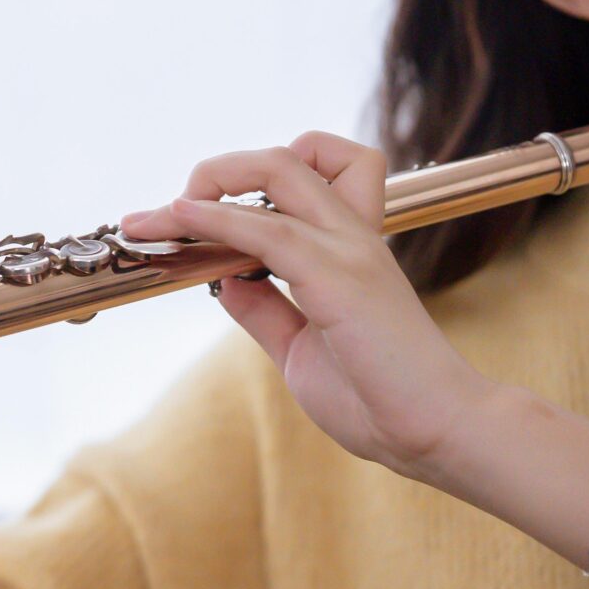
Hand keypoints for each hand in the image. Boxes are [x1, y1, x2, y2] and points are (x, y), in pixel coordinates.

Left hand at [120, 132, 492, 476]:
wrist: (436, 432)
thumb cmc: (377, 398)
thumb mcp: (299, 346)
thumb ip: (264, 310)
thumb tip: (224, 281)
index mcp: (348, 248)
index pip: (310, 174)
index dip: (246, 182)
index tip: (192, 217)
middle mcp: (351, 236)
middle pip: (287, 157)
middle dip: (218, 170)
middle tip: (172, 211)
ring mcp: (348, 250)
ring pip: (275, 172)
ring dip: (201, 187)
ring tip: (153, 219)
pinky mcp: (338, 277)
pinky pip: (267, 229)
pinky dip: (215, 218)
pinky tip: (180, 219)